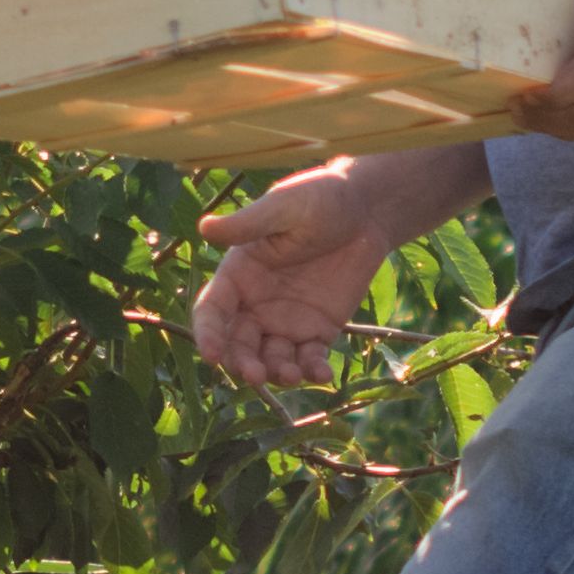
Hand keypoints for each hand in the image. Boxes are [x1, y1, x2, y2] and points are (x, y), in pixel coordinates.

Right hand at [192, 164, 398, 388]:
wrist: (368, 210)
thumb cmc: (320, 198)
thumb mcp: (283, 208)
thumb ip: (247, 225)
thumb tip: (204, 227)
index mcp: (239, 273)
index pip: (213, 310)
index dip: (208, 334)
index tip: (211, 357)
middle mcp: (256, 302)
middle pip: (238, 343)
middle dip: (243, 363)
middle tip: (257, 376)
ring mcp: (287, 319)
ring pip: (271, 358)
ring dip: (276, 373)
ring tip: (292, 375)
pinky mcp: (318, 329)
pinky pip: (308, 358)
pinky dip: (312, 371)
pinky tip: (322, 374)